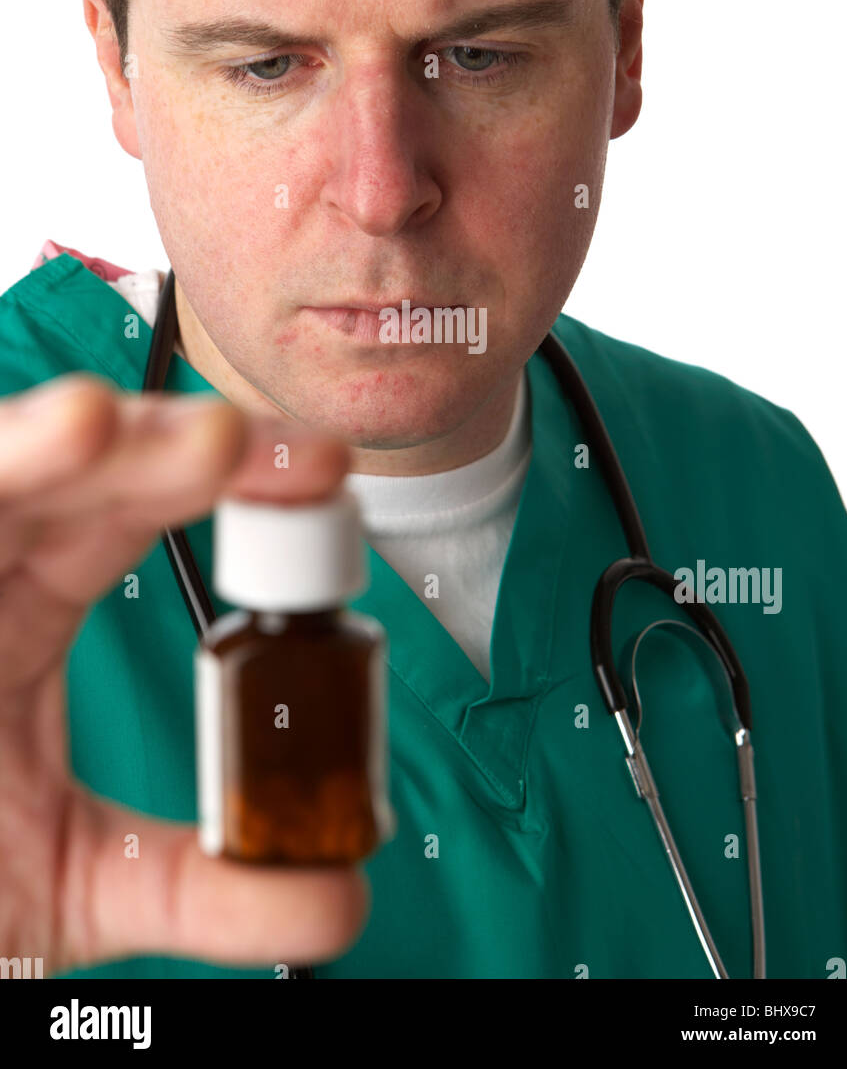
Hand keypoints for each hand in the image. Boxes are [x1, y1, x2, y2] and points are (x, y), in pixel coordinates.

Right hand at [0, 374, 367, 975]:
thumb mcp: (75, 886)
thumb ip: (200, 886)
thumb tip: (337, 899)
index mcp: (25, 608)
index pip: (133, 513)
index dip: (227, 480)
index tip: (323, 471)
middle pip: (67, 467)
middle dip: (151, 441)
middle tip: (230, 438)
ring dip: (29, 444)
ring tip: (93, 424)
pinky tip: (30, 451)